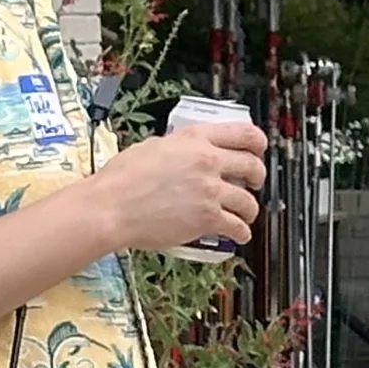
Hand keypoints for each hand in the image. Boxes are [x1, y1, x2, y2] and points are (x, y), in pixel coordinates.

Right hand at [97, 120, 266, 254]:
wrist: (110, 207)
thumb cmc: (121, 179)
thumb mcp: (153, 146)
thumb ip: (180, 147)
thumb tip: (191, 151)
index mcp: (194, 139)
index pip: (244, 133)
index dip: (258, 144)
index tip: (258, 151)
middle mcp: (207, 161)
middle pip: (253, 166)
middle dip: (257, 177)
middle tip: (253, 183)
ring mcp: (209, 191)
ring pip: (249, 201)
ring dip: (249, 210)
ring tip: (244, 214)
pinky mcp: (207, 218)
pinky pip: (238, 227)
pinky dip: (241, 233)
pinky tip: (238, 233)